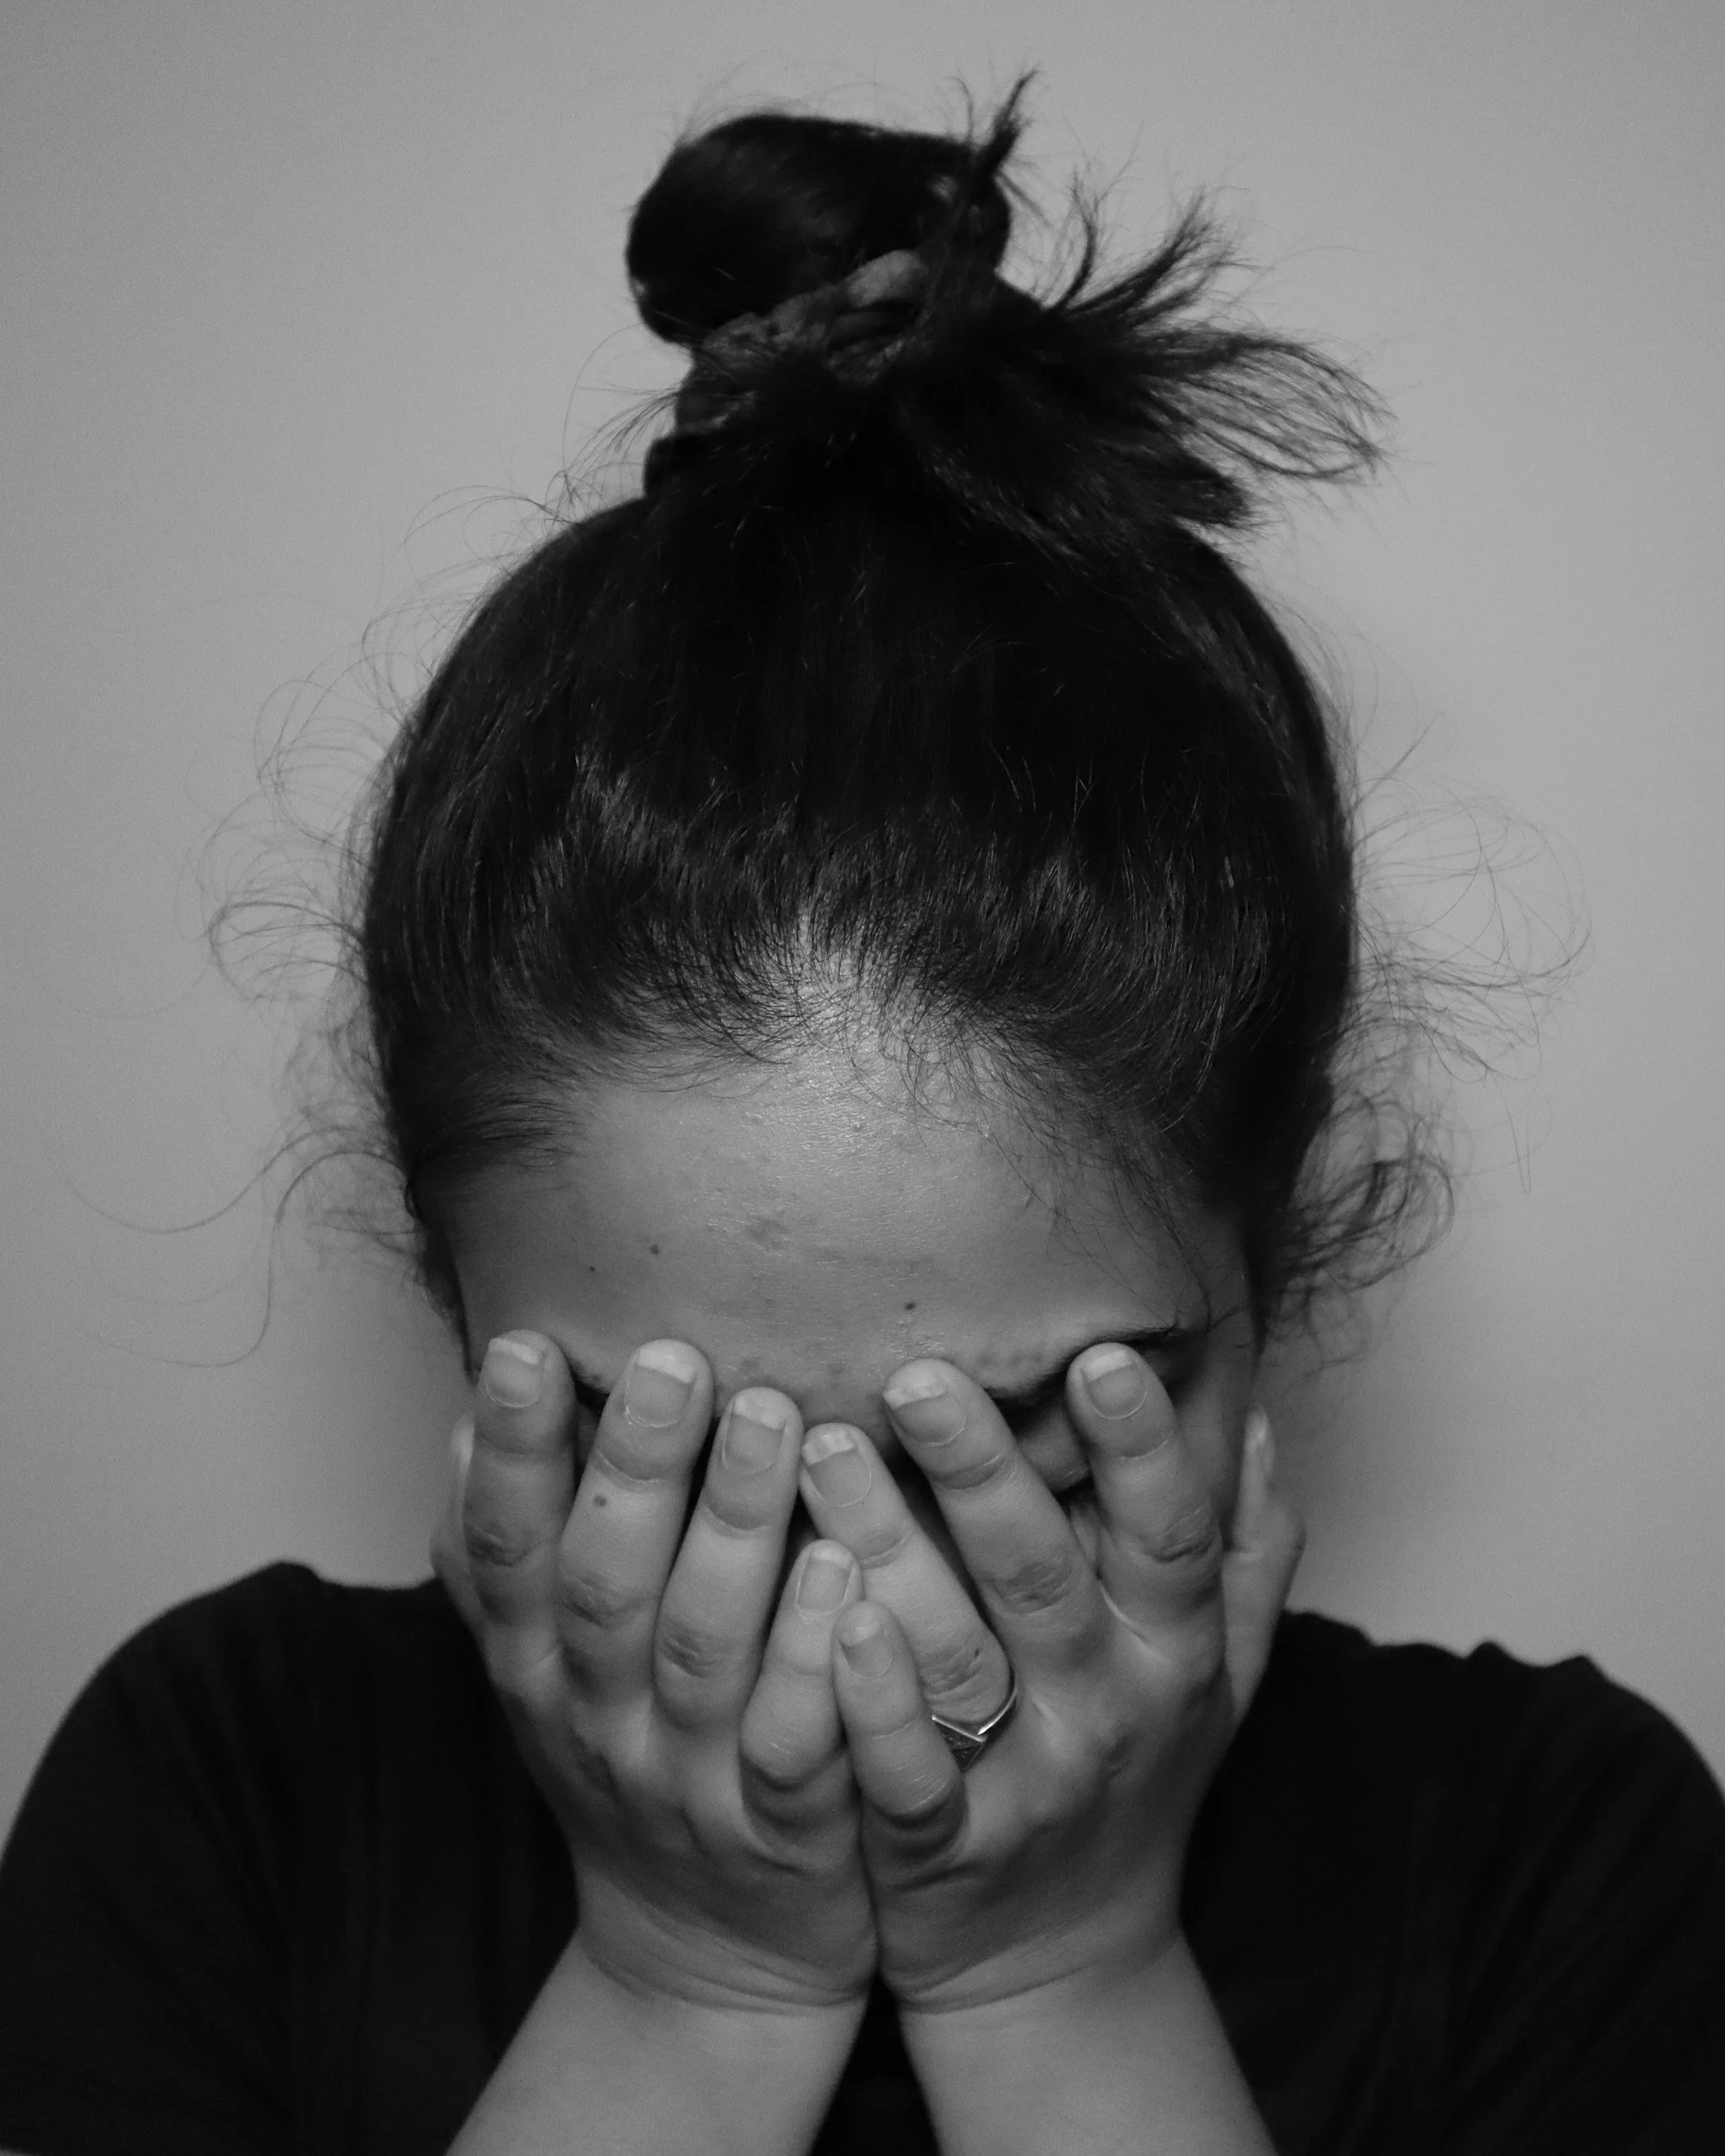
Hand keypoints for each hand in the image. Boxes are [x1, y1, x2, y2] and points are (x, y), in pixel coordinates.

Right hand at [430, 1332, 877, 2014]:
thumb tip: (465, 1421)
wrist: (708, 1957)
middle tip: (673, 1356)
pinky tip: (848, 1566)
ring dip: (734, 1530)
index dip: (511, 1455)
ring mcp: (695, 1781)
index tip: (525, 1345)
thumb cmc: (628, 1764)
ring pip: (705, 1651)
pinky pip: (800, 1744)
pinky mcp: (791, 1831)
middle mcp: (602, 1724)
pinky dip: (815, 1657)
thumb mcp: (542, 1673)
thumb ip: (504, 1559)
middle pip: (607, 1587)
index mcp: (538, 1671)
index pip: (507, 1552)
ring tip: (773, 1416)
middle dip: (634, 1467)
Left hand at [802, 1347, 1301, 2013]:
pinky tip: (834, 1621)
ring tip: (826, 1451)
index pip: (1167, 1534)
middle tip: (915, 1372)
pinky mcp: (943, 1847)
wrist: (1065, 1964)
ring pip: (957, 1656)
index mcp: (1172, 1650)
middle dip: (981, 1468)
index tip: (1099, 1353)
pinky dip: (876, 1703)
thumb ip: (1248, 1547)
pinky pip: (909, 1773)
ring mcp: (1026, 1782)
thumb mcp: (1224, 1672)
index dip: (1141, 1447)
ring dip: (892, 1550)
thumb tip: (1256, 1416)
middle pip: (1043, 1574)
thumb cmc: (1137, 1779)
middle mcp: (1108, 1709)